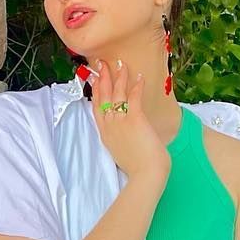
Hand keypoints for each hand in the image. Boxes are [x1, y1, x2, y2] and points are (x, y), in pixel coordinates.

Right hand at [88, 56, 169, 181]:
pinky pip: (134, 97)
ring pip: (116, 94)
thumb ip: (123, 140)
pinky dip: (136, 86)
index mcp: (106, 134)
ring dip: (118, 77)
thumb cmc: (138, 169)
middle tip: (101, 63)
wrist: (145, 176)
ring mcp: (121, 122)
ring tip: (120, 64)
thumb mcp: (123, 153)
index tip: (94, 79)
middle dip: (101, 78)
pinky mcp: (135, 120)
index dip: (95, 92)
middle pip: (102, 97)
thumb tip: (130, 136)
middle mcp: (110, 126)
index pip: (96, 108)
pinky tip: (139, 76)